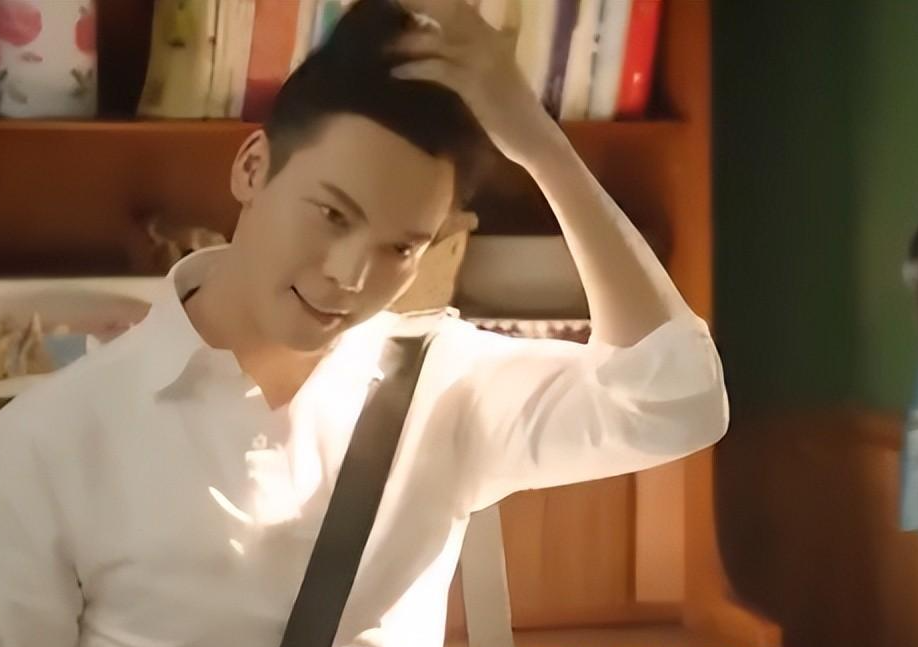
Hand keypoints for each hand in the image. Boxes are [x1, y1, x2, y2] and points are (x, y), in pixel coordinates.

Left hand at [389, 0, 558, 164]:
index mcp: (491, 36)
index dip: (431, 2)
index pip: (458, 7)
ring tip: (383, 47)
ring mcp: (482, 60)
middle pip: (446, 11)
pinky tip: (396, 73)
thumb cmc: (510, 113)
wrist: (535, 140)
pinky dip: (414, 68)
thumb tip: (442, 48)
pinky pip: (437, 68)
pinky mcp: (474, 83)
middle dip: (415, 6)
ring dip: (407, 41)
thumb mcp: (492, 76)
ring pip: (437, 38)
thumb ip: (469, 58)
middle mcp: (488, 40)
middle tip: (387, 6)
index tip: (404, 3)